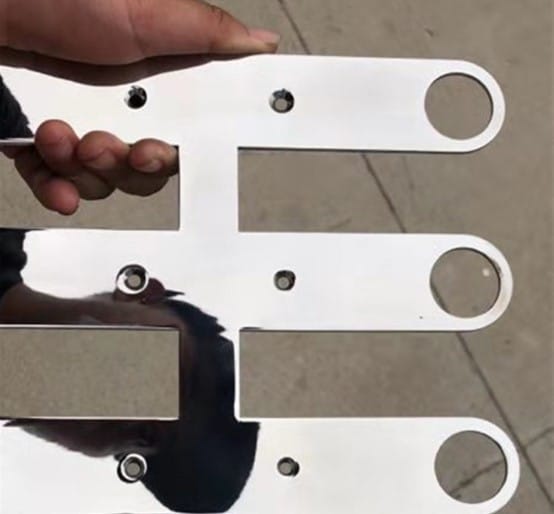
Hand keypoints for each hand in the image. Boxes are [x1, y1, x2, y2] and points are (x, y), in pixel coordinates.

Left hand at [0, 0, 279, 213]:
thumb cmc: (58, 0)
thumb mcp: (143, 9)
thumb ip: (204, 33)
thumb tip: (261, 44)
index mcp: (149, 83)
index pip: (180, 137)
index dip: (174, 156)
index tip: (157, 153)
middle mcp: (118, 109)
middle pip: (143, 169)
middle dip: (127, 167)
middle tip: (104, 145)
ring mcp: (78, 128)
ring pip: (102, 181)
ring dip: (86, 172)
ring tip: (59, 138)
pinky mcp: (39, 144)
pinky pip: (58, 184)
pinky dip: (58, 189)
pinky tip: (57, 185)